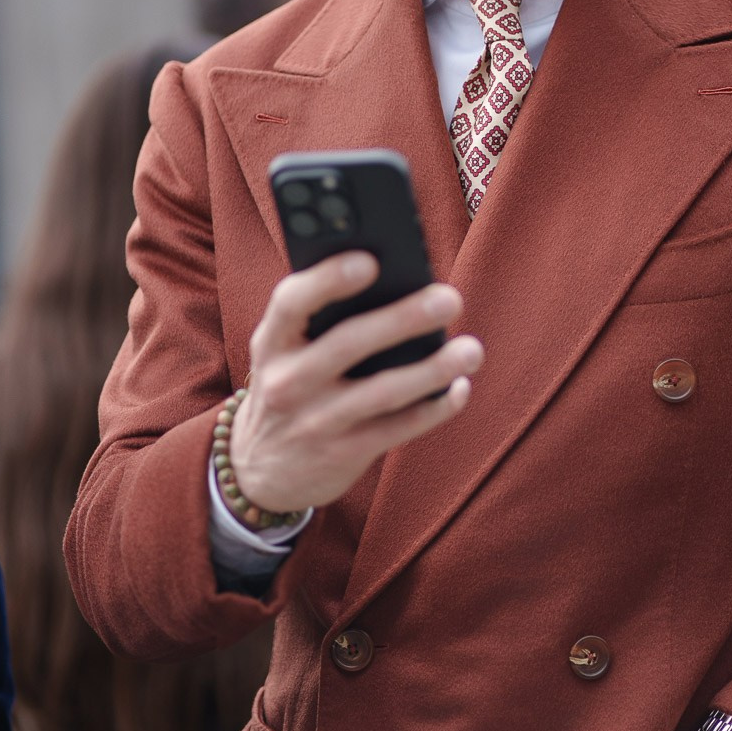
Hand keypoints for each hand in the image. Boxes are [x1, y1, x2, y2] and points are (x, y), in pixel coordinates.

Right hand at [229, 252, 483, 511]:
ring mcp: (316, 421)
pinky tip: (460, 388)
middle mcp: (288, 381)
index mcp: (273, 341)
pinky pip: (398, 429)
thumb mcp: (285, 350)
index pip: (292, 303)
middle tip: (449, 299)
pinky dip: (435, 408)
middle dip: (402, 319)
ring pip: (382, 391)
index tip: (370, 261)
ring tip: (471, 349)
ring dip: (432, 369)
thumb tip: (398, 283)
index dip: (328, 279)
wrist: (260, 469)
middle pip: (349, 343)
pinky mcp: (343, 453)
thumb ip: (321, 317)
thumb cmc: (290, 384)